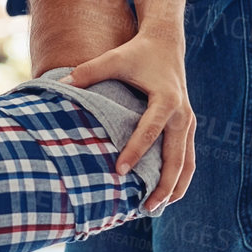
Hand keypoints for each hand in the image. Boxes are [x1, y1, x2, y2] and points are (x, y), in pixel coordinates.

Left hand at [67, 32, 196, 211]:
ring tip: (156, 209)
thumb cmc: (137, 52)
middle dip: (163, 184)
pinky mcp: (188, 126)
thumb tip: (62, 84)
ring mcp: (189, 122)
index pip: (150, 131)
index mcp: (166, 100)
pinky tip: (166, 195)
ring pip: (187, 163)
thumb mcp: (114, 58)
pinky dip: (179, 178)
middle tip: (145, 207)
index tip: (120, 171)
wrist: (167, 43)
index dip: (135, 151)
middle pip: (176, 157)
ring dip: (174, 187)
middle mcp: (183, 115)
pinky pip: (187, 158)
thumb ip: (89, 71)